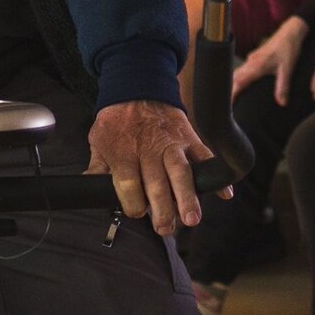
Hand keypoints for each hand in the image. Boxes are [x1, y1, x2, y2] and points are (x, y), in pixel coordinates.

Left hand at [86, 100, 216, 234]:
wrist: (138, 86)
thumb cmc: (118, 120)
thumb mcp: (99, 140)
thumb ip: (97, 168)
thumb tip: (89, 190)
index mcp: (123, 152)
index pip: (127, 184)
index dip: (133, 204)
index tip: (137, 213)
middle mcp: (148, 149)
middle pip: (156, 184)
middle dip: (162, 210)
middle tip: (166, 228)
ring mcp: (171, 144)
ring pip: (181, 172)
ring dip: (188, 197)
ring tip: (191, 219)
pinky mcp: (189, 138)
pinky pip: (206, 157)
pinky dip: (217, 176)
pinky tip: (225, 194)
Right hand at [233, 14, 308, 105]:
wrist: (291, 32)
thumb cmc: (289, 48)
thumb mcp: (287, 70)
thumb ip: (283, 87)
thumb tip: (281, 103)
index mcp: (257, 66)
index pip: (239, 81)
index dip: (232, 92)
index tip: (227, 103)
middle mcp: (251, 62)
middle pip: (234, 77)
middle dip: (229, 90)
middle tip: (226, 103)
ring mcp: (252, 58)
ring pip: (238, 72)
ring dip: (233, 83)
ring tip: (232, 95)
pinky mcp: (256, 57)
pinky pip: (243, 69)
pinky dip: (240, 77)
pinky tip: (244, 83)